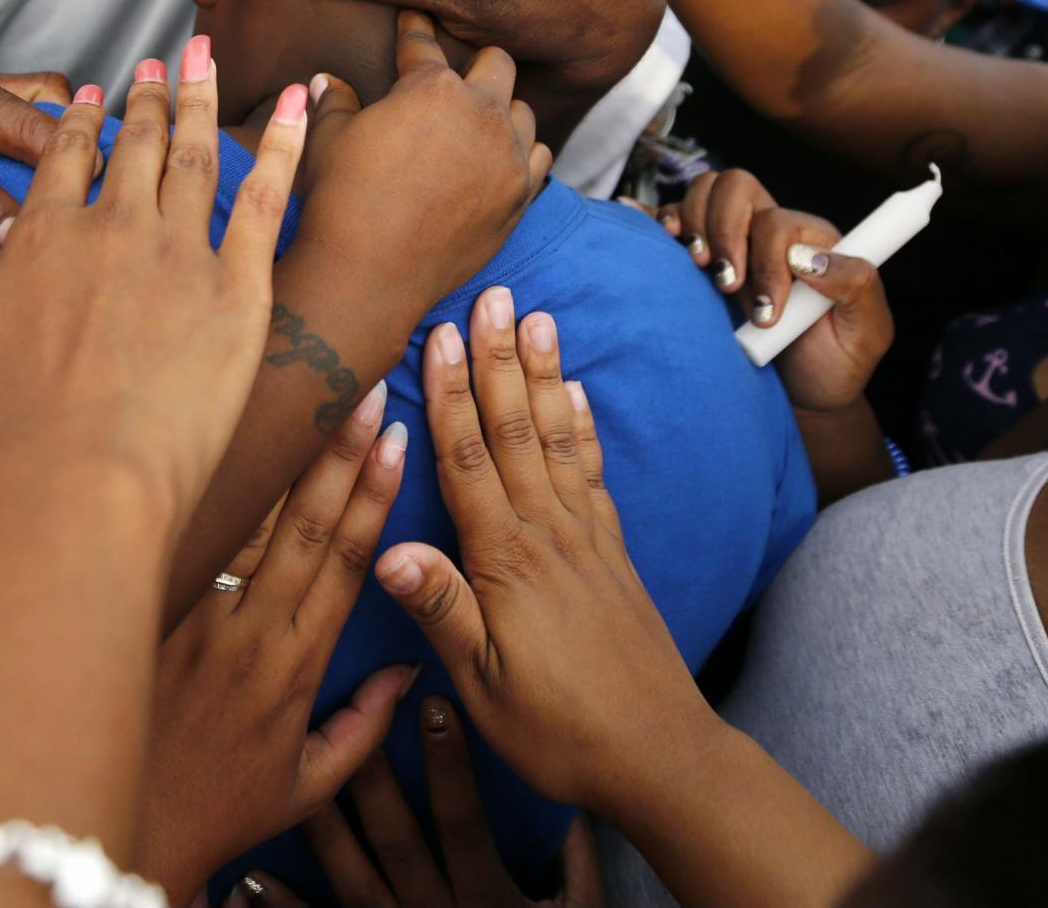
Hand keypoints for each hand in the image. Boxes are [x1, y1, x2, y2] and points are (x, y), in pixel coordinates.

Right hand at [0, 49, 310, 517]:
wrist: (66, 484)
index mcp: (42, 240)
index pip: (63, 162)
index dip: (79, 124)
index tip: (92, 95)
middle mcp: (111, 231)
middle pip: (135, 148)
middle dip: (147, 99)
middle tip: (160, 61)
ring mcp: (178, 254)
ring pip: (196, 157)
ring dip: (201, 102)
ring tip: (206, 62)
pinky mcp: (238, 291)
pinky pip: (268, 199)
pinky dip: (286, 144)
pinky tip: (297, 103)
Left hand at [136, 391, 412, 898]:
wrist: (118, 835)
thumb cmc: (213, 813)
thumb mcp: (303, 787)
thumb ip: (362, 729)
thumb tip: (408, 672)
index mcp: (297, 667)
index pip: (351, 562)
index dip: (376, 496)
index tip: (396, 437)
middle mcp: (249, 634)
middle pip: (306, 526)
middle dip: (337, 452)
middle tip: (358, 387)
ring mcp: (192, 621)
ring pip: (238, 523)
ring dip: (269, 458)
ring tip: (286, 392)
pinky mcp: (142, 616)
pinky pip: (178, 543)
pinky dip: (192, 491)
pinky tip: (198, 436)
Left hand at [229, 716, 604, 907]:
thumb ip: (579, 862)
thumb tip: (576, 800)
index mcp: (489, 898)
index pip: (465, 821)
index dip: (450, 765)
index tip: (433, 704)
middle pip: (396, 840)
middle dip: (372, 776)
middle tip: (346, 712)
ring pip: (351, 878)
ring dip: (321, 826)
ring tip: (292, 774)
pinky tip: (244, 882)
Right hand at [293, 11, 553, 315]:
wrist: (371, 272)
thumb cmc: (341, 199)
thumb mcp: (327, 139)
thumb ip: (335, 101)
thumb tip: (326, 80)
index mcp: (432, 88)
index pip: (424, 44)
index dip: (415, 27)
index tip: (416, 16)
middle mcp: (481, 113)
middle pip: (498, 63)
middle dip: (476, 63)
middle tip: (457, 76)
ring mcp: (508, 155)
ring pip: (524, 111)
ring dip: (503, 111)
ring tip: (481, 122)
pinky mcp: (520, 195)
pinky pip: (538, 158)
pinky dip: (521, 154)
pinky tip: (501, 160)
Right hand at [371, 286, 707, 821]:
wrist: (659, 756)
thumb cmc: (559, 732)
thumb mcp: (484, 686)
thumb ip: (442, 611)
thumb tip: (388, 549)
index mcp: (507, 563)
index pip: (468, 461)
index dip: (451, 395)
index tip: (440, 332)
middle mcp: (549, 536)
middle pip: (515, 431)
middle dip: (499, 359)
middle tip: (490, 292)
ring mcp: (586, 540)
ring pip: (556, 439)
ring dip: (543, 376)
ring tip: (537, 316)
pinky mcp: (611, 555)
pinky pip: (592, 475)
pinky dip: (581, 428)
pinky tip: (577, 395)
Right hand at [656, 169, 890, 414]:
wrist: (800, 397)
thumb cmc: (835, 363)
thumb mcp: (868, 332)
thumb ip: (856, 284)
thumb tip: (808, 256)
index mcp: (812, 242)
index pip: (778, 221)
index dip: (767, 261)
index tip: (767, 312)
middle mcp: (770, 233)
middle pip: (736, 186)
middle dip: (724, 230)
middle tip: (726, 284)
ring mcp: (733, 243)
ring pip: (704, 191)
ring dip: (693, 223)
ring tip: (697, 265)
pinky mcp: (701, 261)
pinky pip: (672, 220)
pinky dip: (657, 218)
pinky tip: (657, 231)